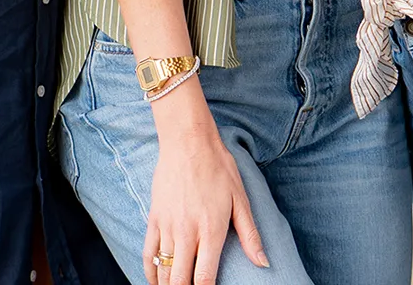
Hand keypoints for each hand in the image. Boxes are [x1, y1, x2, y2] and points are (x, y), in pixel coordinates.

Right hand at [144, 90, 267, 283]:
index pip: (205, 279)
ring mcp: (168, 225)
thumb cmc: (218, 167)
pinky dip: (151, 271)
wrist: (188, 141)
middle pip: (180, 280)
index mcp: (212, 230)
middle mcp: (188, 232)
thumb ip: (250, 235)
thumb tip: (264, 263)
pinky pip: (148, 253)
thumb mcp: (240, 199)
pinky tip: (156, 280)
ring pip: (163, 270)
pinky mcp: (154, 217)